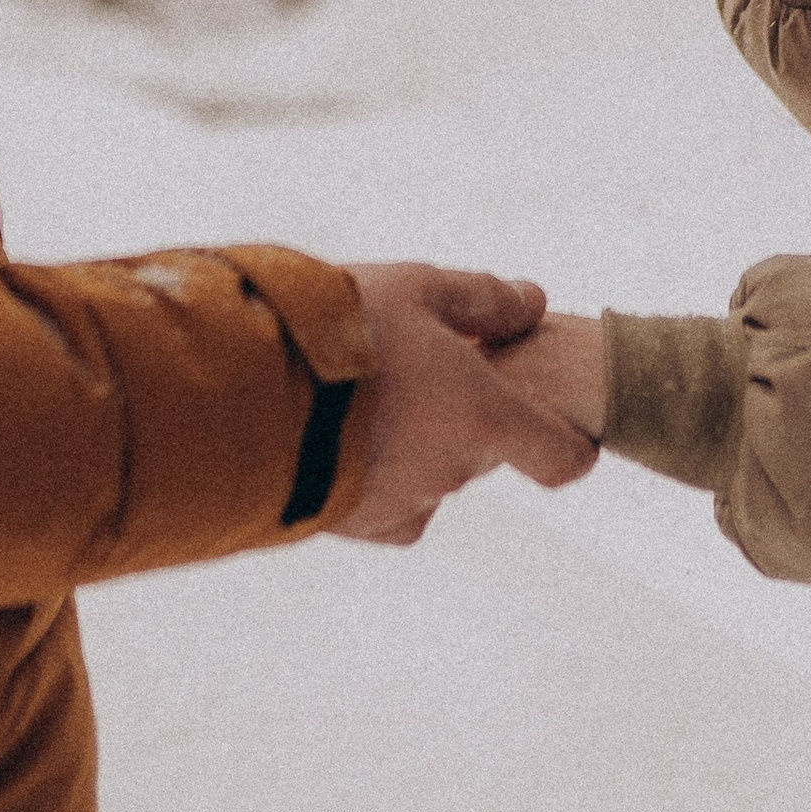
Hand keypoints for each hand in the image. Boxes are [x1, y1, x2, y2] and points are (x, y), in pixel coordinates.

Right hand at [329, 263, 596, 546]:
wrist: (242, 398)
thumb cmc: (339, 330)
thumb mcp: (416, 287)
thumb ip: (483, 299)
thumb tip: (533, 303)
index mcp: (484, 418)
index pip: (560, 458)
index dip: (568, 445)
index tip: (560, 428)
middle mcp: (450, 472)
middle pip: (482, 450)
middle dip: (462, 414)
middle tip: (414, 367)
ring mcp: (399, 502)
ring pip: (429, 474)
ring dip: (413, 443)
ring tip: (363, 395)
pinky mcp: (349, 524)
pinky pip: (384, 505)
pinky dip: (376, 477)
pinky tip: (341, 440)